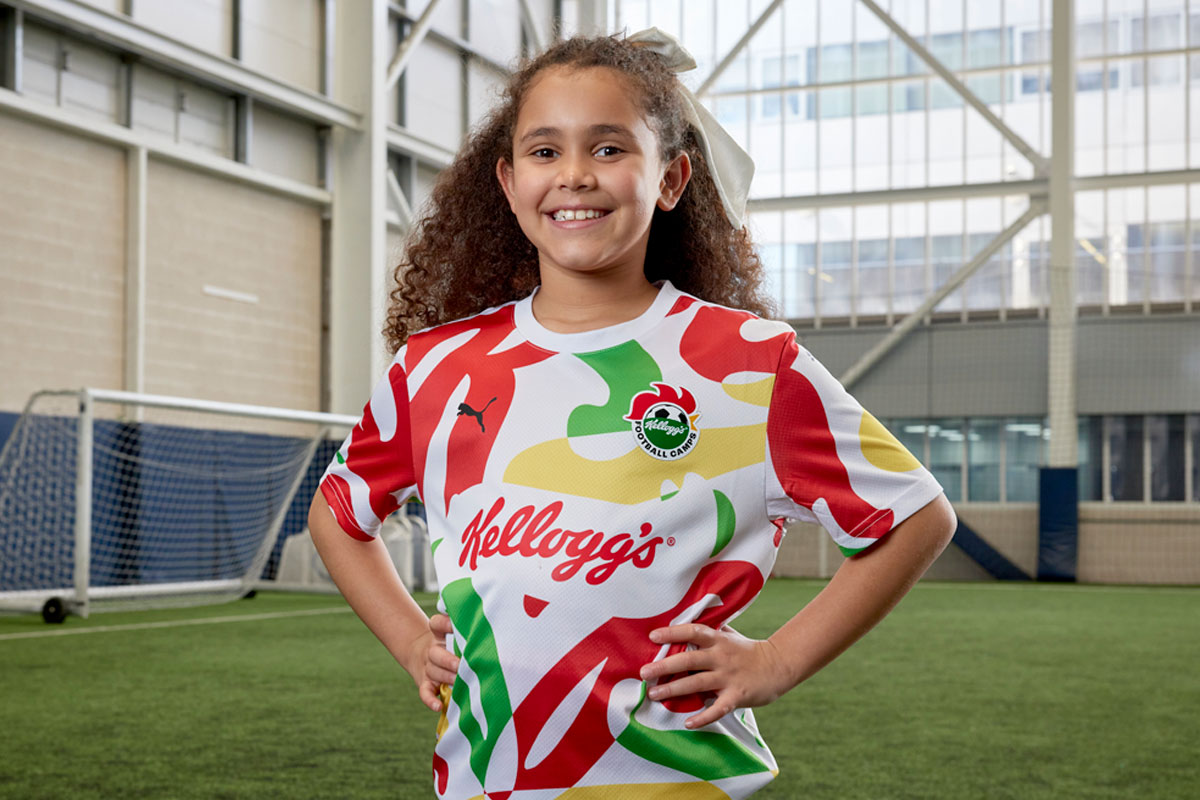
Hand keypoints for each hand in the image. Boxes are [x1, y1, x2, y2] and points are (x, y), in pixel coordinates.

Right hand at [416, 613, 458, 711]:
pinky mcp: (425, 683)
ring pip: (433, 671)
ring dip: (445, 677)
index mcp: (439, 635)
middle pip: (435, 653)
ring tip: (459, 682)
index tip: (455, 625)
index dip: (444, 624)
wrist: (420, 655)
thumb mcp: (452, 633)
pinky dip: (430, 700)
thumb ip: (467, 632)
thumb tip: (493, 631)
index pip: (436, 624)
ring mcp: (428, 667)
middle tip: (461, 664)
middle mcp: (432, 650)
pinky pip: (424, 693)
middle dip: (448, 660)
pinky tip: (438, 706)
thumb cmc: (448, 644)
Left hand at [638, 623, 791, 729]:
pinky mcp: (736, 696)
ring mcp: (728, 677)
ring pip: (697, 684)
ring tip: (653, 694)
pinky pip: (717, 709)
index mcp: (718, 640)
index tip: (653, 636)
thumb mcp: (730, 635)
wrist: (779, 665)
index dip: (673, 633)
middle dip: (664, 666)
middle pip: (689, 660)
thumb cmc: (749, 650)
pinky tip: (688, 723)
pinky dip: (703, 717)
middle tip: (643, 673)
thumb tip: (686, 619)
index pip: (693, 632)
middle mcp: (721, 657)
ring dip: (673, 690)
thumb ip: (710, 630)